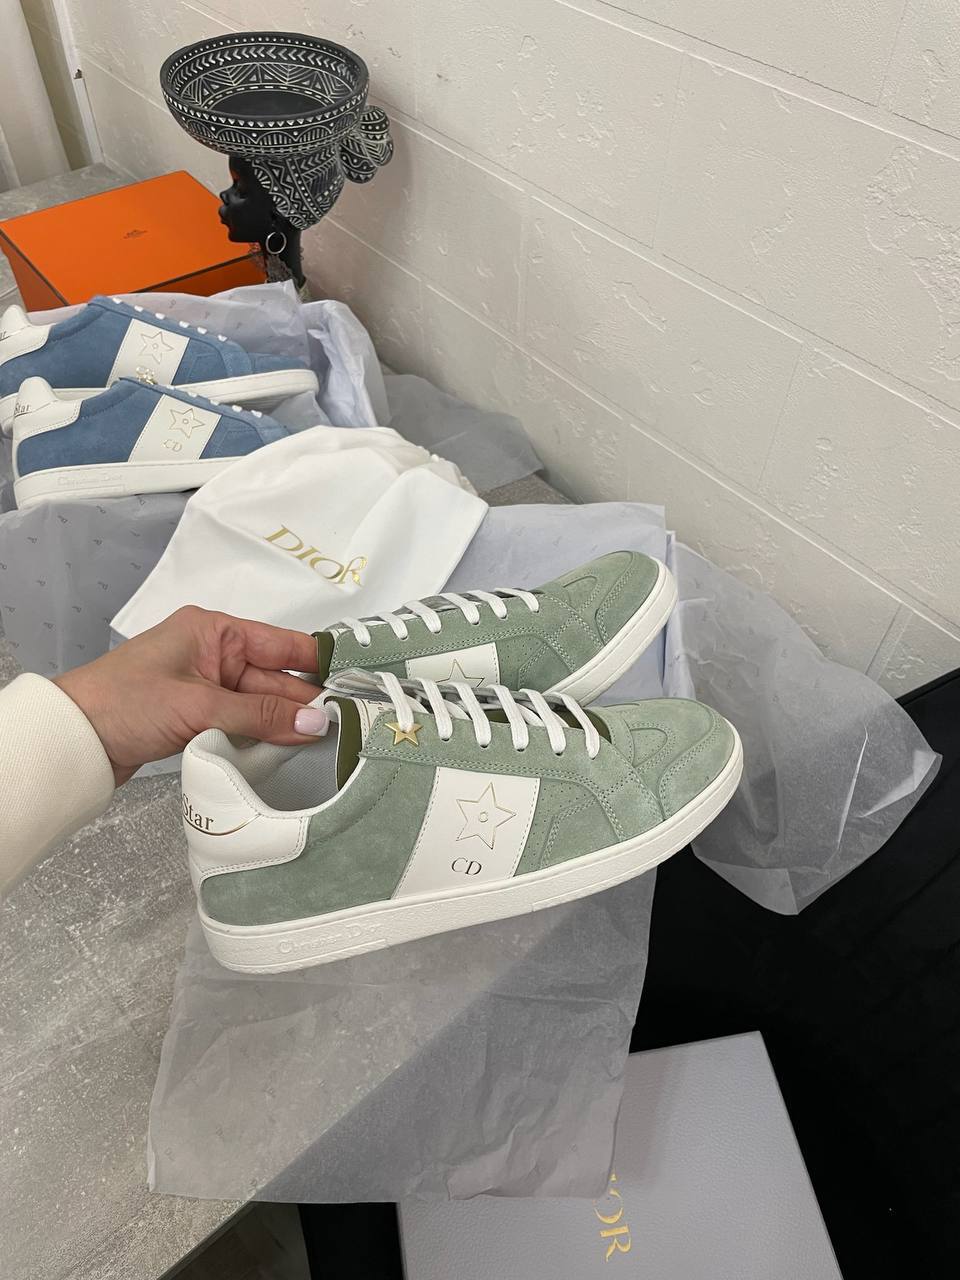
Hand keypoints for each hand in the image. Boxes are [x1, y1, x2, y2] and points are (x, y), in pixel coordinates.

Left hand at [54, 606, 327, 784]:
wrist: (73, 738)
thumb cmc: (128, 703)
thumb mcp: (200, 705)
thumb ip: (261, 713)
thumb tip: (318, 722)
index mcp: (215, 630)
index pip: (283, 644)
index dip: (321, 663)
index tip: (358, 683)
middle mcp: (215, 652)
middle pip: (276, 677)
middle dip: (307, 701)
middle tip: (350, 726)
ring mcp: (208, 686)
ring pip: (262, 702)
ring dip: (286, 722)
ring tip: (329, 741)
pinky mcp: (199, 715)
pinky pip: (244, 721)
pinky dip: (263, 735)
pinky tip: (289, 750)